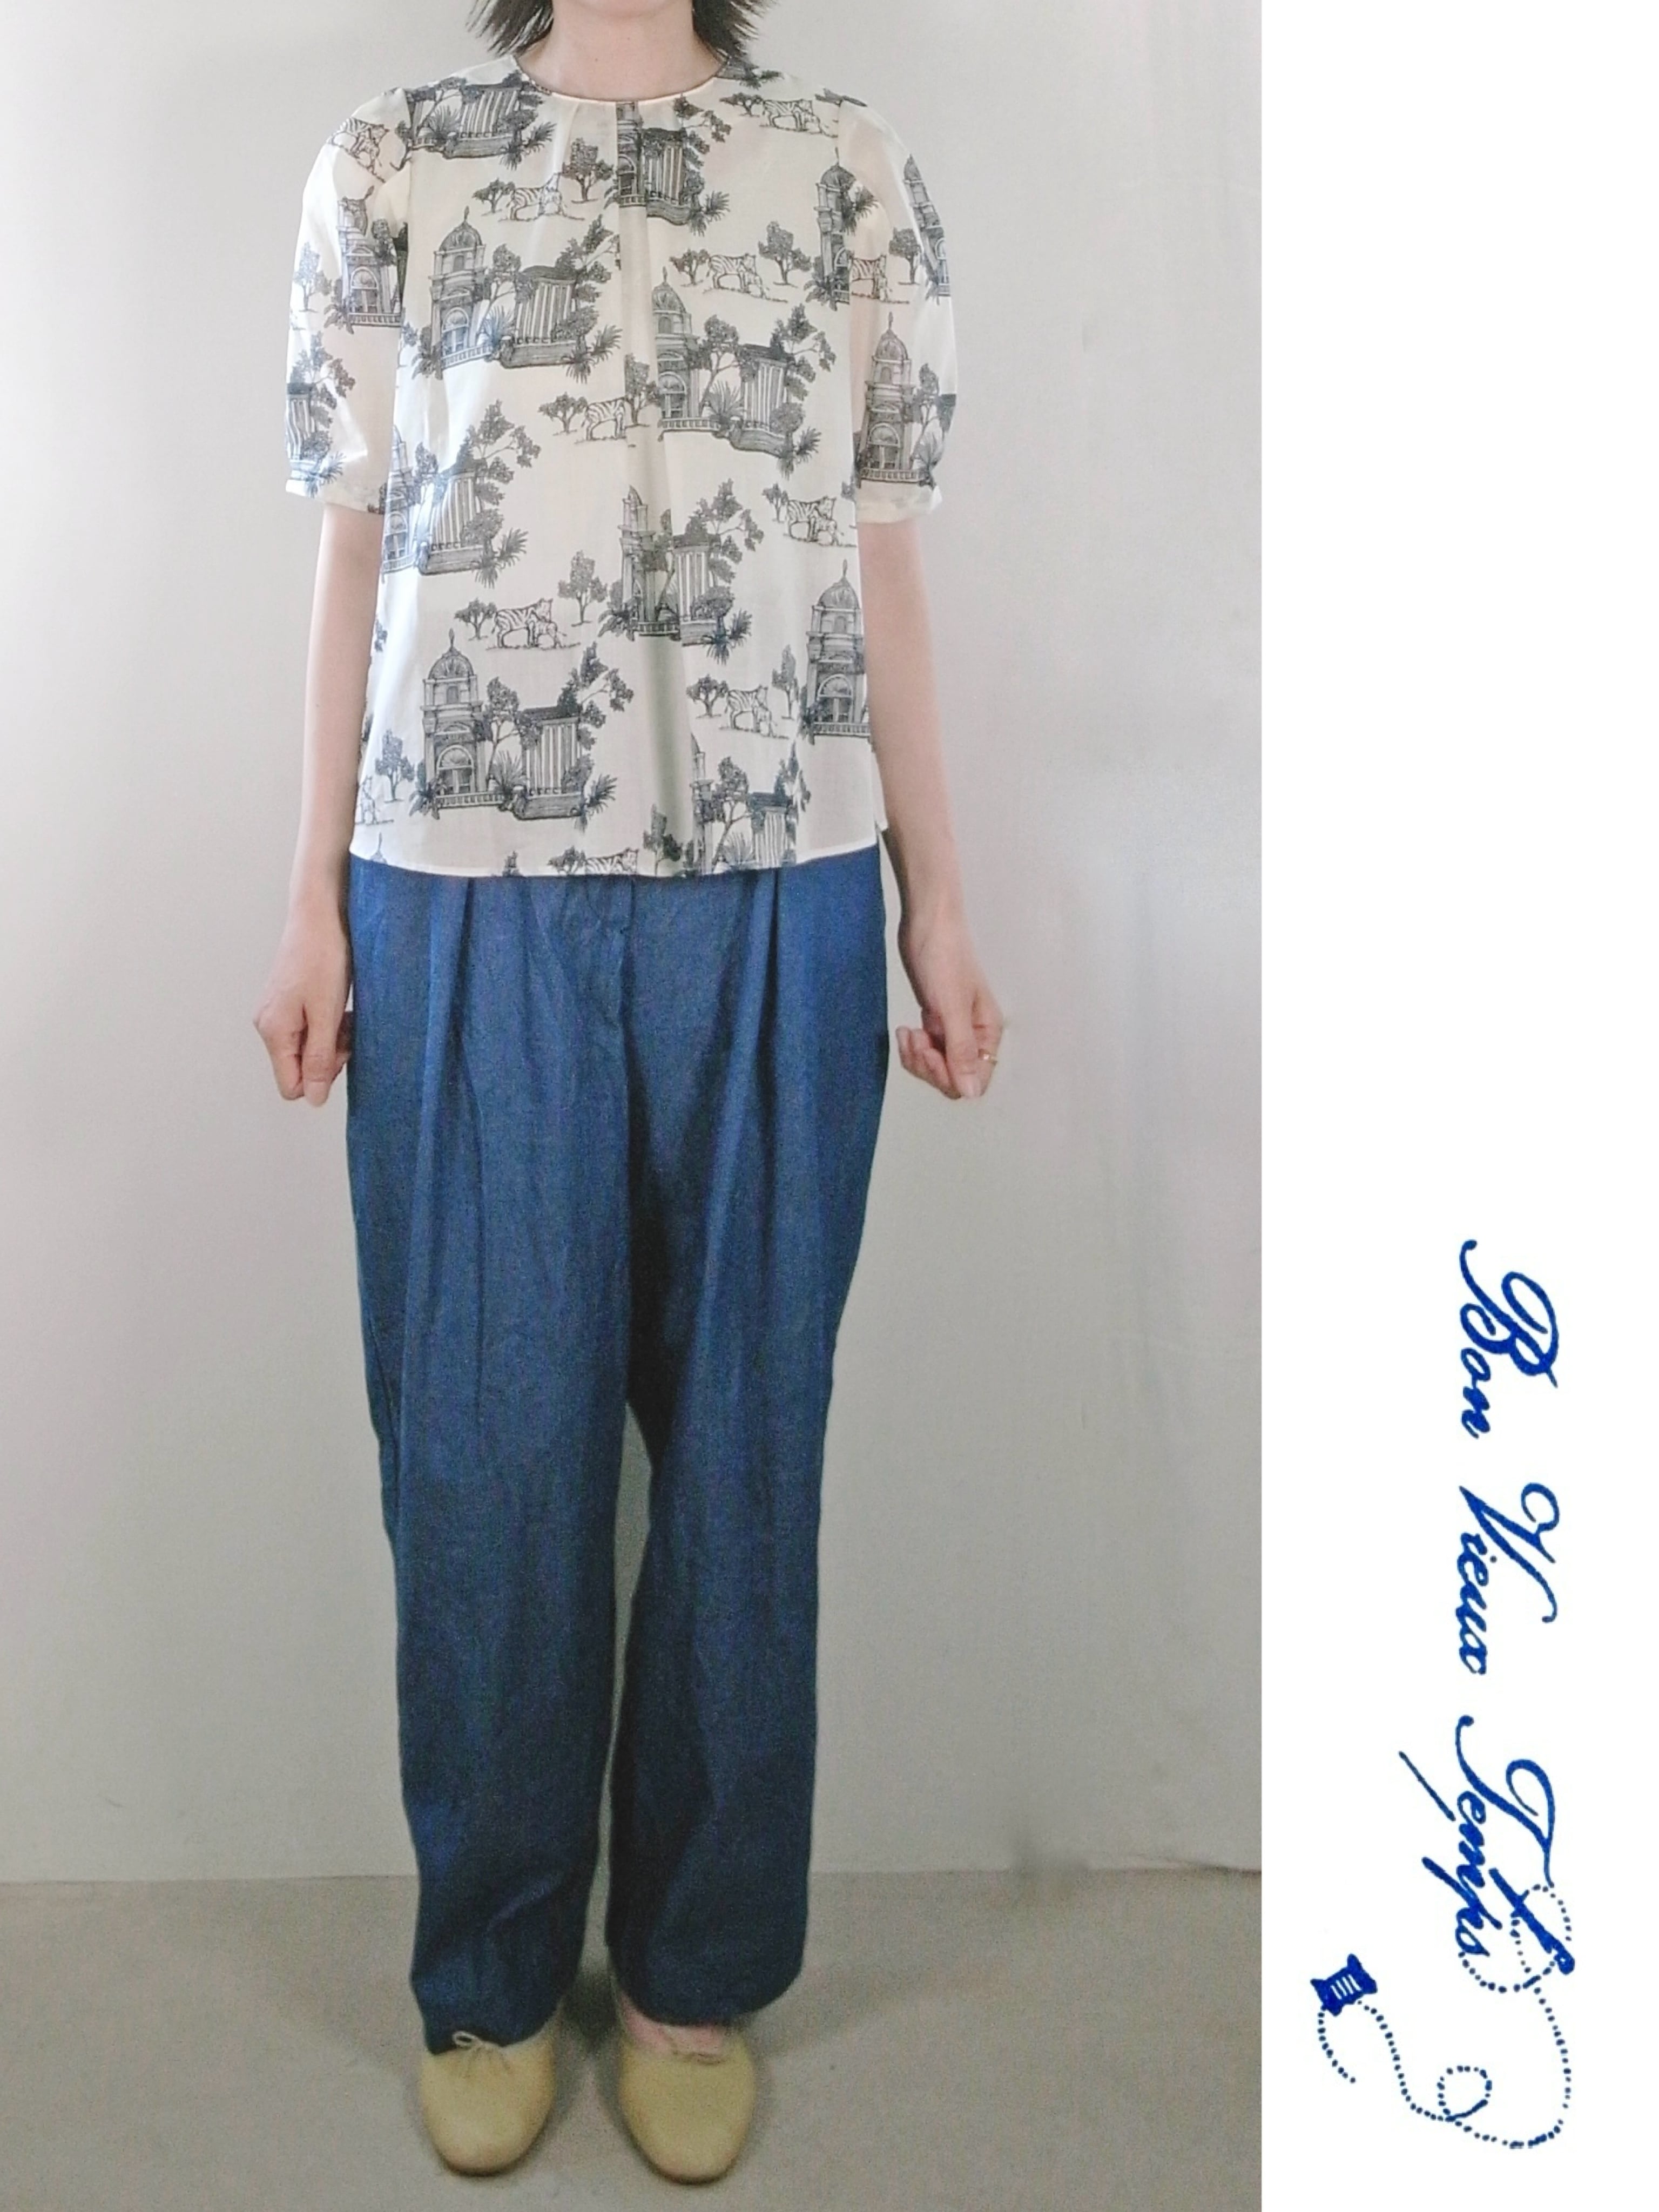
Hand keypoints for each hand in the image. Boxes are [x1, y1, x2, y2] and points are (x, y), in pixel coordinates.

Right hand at [253, 896, 352, 1105]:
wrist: (320, 915)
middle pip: (300, 1067)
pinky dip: (328, 1024)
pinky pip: (309, 1029)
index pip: (292, 1086)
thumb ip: (320, 1058)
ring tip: (345, 1014)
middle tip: (346, 1029)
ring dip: (331, 1039)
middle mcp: (269, 1024)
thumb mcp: (327, 1014)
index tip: (339, 1050)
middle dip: (328, 1056)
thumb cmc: (323, 957)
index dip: (320, 1078)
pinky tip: (340, 1006)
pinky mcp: (289, 1001)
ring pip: (307, 1048)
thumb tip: (314, 1099)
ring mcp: (278, 1012)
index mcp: (274, 1031)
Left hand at [894, 899, 1003, 1099]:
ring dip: (917, 1058)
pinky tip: (905, 1030)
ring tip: (908, 1033)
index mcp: (988, 1034)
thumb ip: (962, 1051)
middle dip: (929, 1067)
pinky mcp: (936, 1022)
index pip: (974, 1081)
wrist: (927, 925)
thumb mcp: (952, 1008)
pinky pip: (926, 1052)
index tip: (930, 1052)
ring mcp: (954, 1030)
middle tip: (915, 1039)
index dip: (948, 1076)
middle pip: (953, 1078)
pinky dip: (913, 1047)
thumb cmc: (944, 959)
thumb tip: (972, 1093)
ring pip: (936, 1067)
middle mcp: (974, 1037)